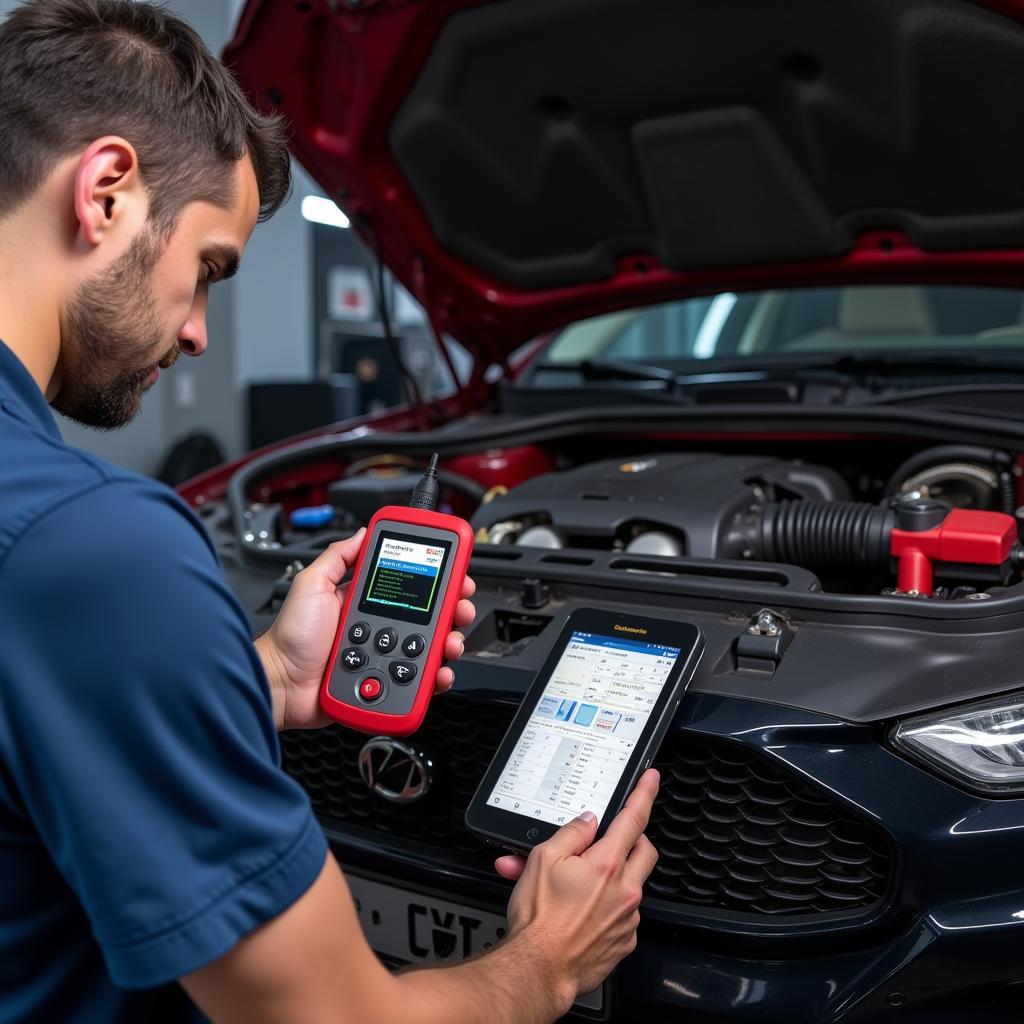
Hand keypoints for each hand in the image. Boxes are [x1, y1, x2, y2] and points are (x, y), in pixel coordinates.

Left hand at [256, 528, 476, 730]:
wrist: (282, 684)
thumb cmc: (290, 637)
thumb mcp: (310, 584)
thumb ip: (337, 557)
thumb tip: (362, 533)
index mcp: (366, 603)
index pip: (410, 587)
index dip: (435, 580)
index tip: (454, 575)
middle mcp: (380, 628)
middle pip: (429, 617)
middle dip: (452, 611)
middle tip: (460, 609)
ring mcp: (385, 656)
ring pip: (430, 649)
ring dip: (449, 643)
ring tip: (449, 643)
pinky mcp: (387, 683)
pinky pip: (419, 681)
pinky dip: (435, 677)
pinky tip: (437, 672)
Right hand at [498, 769, 660, 1005]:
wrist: (539, 970)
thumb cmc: (539, 921)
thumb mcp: (543, 860)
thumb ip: (571, 834)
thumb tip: (587, 821)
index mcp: (606, 865)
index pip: (633, 819)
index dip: (644, 794)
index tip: (651, 780)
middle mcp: (625, 891)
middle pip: (645, 850)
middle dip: (634, 838)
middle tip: (614, 838)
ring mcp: (627, 919)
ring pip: (632, 884)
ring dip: (614, 877)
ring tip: (577, 885)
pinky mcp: (624, 941)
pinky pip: (624, 914)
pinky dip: (608, 906)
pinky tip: (580, 911)